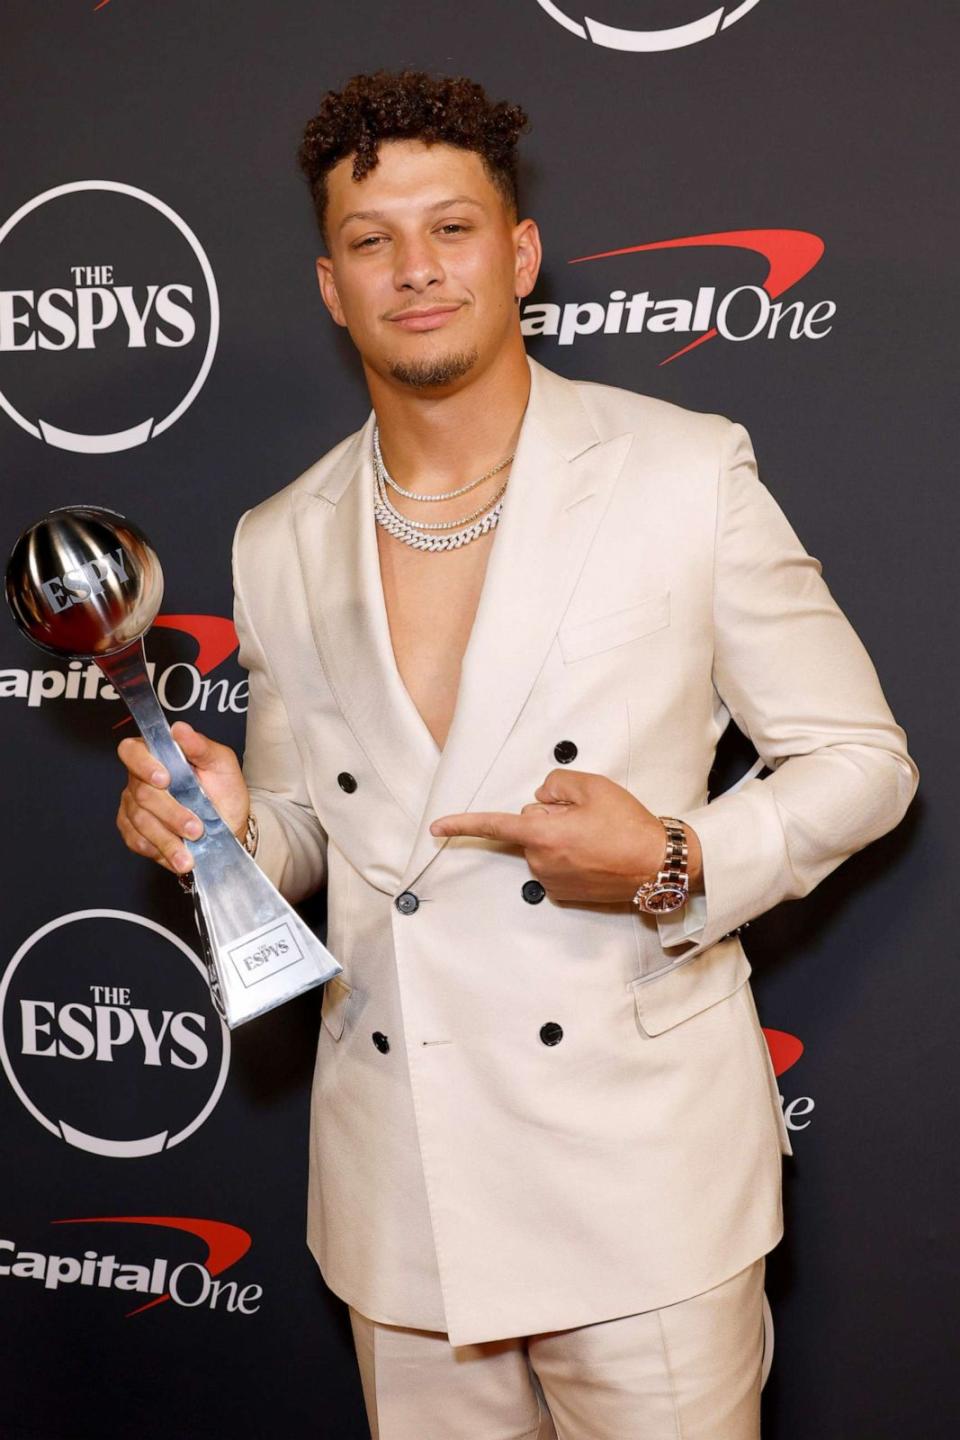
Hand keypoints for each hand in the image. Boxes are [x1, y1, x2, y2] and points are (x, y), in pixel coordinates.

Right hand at [116, 720, 249, 874]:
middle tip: (196, 828)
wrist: (230, 828)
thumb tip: (180, 729)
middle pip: (140, 792)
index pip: (132, 751)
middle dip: (170, 813)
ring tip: (189, 853)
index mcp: (158, 755)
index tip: (166, 779)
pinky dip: (159, 849)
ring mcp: (134, 805)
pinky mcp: (133, 831)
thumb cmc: (225, 792)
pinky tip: (177, 855)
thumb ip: (202, 746)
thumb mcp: (222, 765)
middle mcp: (140, 778)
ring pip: (139, 821)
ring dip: (167, 838)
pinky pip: (136, 841)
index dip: (143, 764)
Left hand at [429, 769, 701, 902]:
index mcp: (541, 835)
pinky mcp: (565, 895)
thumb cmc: (628, 826)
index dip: (462, 824)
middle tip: (587, 817)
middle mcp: (540, 862)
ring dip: (560, 837)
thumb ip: (556, 784)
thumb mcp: (593, 787)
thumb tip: (543, 798)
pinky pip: (556, 864)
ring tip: (598, 837)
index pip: (494, 826)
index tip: (435, 829)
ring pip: (543, 846)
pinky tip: (596, 854)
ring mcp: (552, 882)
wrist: (658, 866)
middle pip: (529, 827)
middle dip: (548, 818)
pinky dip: (570, 856)